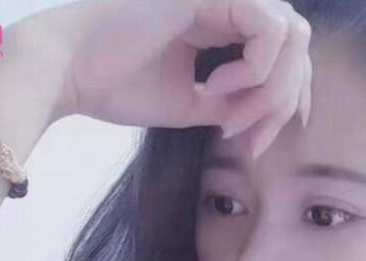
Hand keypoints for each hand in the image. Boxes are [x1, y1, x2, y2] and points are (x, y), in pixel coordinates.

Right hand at [13, 0, 312, 157]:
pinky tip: (217, 88)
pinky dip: (254, 71)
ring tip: (228, 117)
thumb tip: (266, 116)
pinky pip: (269, 30)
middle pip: (297, 44)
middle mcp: (228, 2)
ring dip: (270, 89)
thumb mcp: (189, 103)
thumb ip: (231, 103)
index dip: (287, 98)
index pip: (282, 54)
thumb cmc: (117, 85)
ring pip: (292, 35)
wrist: (68, 69)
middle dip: (282, 100)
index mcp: (221, 22)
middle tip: (247, 138)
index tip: (259, 141)